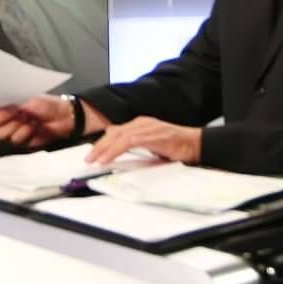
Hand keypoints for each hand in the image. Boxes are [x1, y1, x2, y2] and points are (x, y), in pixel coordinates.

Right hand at [0, 95, 74, 147]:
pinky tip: (33, 126)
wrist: (61, 117)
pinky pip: (15, 140)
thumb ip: (10, 102)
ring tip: (28, 118)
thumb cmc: (45, 103)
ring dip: (15, 126)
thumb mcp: (27, 98)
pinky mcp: (19, 141)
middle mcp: (3, 118)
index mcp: (3, 103)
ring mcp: (11, 130)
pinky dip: (24, 132)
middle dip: (2, 118)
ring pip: (0, 134)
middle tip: (16, 111)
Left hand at [86, 116, 201, 165]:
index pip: (116, 132)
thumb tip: (119, 150)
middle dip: (99, 146)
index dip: (102, 143)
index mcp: (140, 124)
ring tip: (95, 160)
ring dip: (105, 149)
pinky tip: (109, 158)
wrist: (195, 144)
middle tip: (88, 159)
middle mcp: (141, 123)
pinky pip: (130, 142)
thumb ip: (136, 145)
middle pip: (114, 133)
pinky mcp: (153, 136)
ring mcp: (147, 128)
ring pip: (120, 136)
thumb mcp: (151, 145)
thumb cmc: (175, 147)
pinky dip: (117, 150)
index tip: (92, 154)